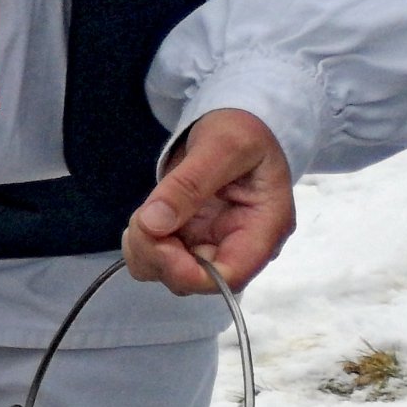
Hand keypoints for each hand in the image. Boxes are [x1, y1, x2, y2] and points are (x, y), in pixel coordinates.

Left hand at [125, 106, 294, 293]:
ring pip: (169, 273)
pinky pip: (158, 257)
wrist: (236, 126)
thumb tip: (155, 223)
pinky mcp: (191, 239)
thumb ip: (190, 183)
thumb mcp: (222, 146)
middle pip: (194, 280)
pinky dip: (142, 242)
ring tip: (145, 212)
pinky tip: (145, 217)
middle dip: (158, 254)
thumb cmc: (242, 131)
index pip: (230, 277)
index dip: (188, 272)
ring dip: (145, 248)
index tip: (157, 241)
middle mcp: (240, 246)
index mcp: (264, 228)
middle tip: (143, 216)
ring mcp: (213, 245)